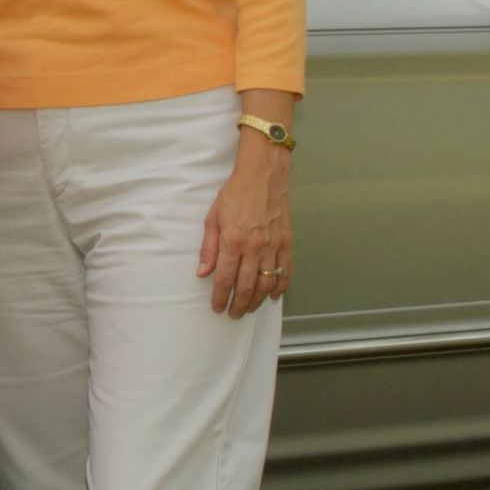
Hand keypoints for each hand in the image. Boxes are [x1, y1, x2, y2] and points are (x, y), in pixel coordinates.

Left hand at [196, 143, 291, 319]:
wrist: (263, 175)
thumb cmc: (236, 194)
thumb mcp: (213, 218)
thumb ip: (209, 248)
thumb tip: (202, 272)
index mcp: (233, 242)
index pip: (225, 279)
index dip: (220, 297)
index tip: (217, 308)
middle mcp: (254, 248)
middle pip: (246, 287)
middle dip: (238, 305)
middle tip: (233, 314)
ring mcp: (273, 246)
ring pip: (267, 284)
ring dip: (258, 301)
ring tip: (249, 309)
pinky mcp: (286, 242)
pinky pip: (285, 271)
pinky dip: (281, 286)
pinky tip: (274, 295)